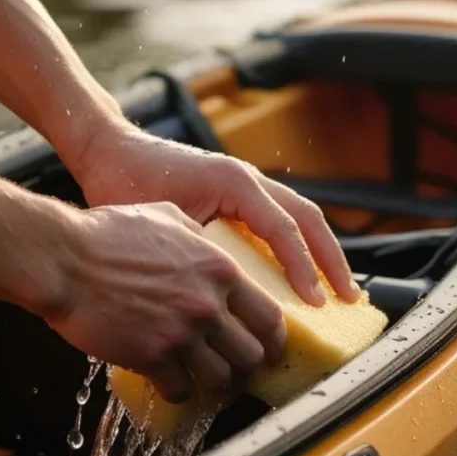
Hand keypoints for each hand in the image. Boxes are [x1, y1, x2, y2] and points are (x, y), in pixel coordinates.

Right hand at [46, 202, 285, 402]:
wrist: (63, 259)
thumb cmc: (107, 233)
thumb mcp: (167, 216)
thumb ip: (198, 235)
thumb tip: (209, 241)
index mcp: (219, 270)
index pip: (269, 316)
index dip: (275, 340)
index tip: (270, 349)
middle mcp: (207, 305)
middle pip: (252, 355)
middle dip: (247, 368)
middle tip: (237, 372)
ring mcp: (181, 333)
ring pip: (221, 378)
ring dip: (215, 384)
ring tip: (205, 381)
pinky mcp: (151, 357)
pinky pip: (181, 389)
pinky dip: (179, 392)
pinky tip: (171, 383)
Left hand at [69, 122, 361, 306]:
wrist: (109, 152)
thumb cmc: (125, 184)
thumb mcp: (161, 222)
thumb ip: (195, 250)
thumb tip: (224, 297)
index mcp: (234, 181)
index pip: (284, 228)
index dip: (302, 268)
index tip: (314, 302)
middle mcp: (248, 179)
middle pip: (308, 218)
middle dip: (331, 260)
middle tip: (348, 298)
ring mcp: (247, 185)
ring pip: (301, 216)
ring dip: (323, 252)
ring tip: (340, 290)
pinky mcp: (240, 195)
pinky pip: (283, 220)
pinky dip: (301, 246)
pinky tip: (306, 276)